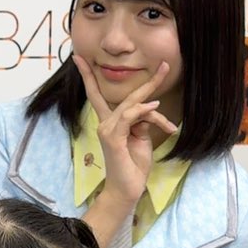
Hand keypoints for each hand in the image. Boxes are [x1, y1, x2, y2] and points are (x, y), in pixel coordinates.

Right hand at [76, 57, 178, 211]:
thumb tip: (147, 110)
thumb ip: (141, 122)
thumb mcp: (141, 139)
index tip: (79, 57)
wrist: (126, 190)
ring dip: (153, 109)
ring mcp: (107, 131)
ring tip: (168, 124)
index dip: (88, 76)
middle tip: (165, 66)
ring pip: (132, 106)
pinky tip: (154, 109)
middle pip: (125, 96)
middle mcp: (105, 124)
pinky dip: (143, 111)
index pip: (97, 94)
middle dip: (148, 81)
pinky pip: (129, 117)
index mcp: (110, 123)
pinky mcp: (113, 138)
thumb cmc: (133, 166)